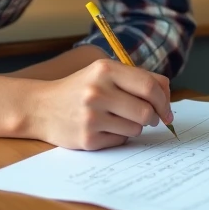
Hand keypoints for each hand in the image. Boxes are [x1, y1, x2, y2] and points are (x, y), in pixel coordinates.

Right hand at [26, 59, 172, 149]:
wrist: (41, 107)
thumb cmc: (80, 88)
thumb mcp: (104, 73)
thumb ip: (136, 79)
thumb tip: (167, 96)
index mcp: (105, 69)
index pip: (150, 86)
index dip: (164, 101)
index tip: (167, 111)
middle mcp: (97, 91)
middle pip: (147, 111)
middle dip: (154, 117)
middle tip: (150, 118)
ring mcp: (91, 116)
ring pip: (136, 128)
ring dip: (134, 126)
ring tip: (116, 118)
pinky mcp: (88, 139)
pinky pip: (121, 140)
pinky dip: (118, 135)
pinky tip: (103, 128)